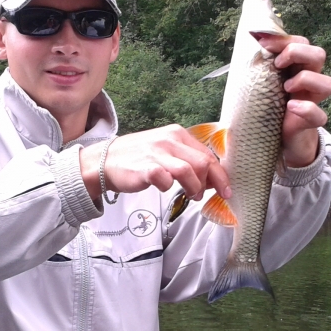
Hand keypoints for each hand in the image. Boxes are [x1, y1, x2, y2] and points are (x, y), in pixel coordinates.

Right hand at [79, 125, 230, 201]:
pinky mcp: (145, 168)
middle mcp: (169, 140)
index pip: (208, 154)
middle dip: (212, 183)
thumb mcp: (165, 149)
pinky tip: (166, 189)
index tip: (225, 189)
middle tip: (208, 195)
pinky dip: (169, 187)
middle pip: (203, 162)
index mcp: (177, 134)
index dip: (220, 174)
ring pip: (188, 171)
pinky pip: (165, 179)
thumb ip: (187, 158)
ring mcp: (156, 153)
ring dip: (195, 188)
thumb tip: (211, 177)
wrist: (105, 161)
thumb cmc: (138, 158)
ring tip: (192, 196)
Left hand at [256, 34, 330, 167]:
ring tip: (286, 88)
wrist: (276, 139)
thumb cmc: (267, 106)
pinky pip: (319, 115)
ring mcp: (312, 101)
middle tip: (277, 64)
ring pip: (328, 83)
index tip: (262, 43)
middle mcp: (308, 81)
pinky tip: (291, 107)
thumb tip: (246, 43)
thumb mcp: (261, 83)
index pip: (301, 43)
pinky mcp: (310, 122)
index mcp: (296, 67)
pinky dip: (307, 109)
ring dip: (306, 79)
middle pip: (319, 55)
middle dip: (297, 52)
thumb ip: (258, 66)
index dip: (284, 39)